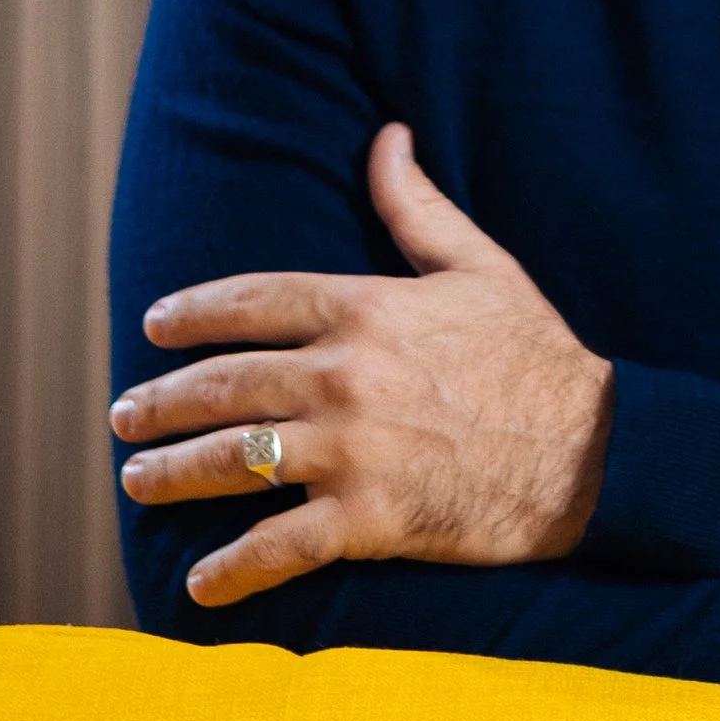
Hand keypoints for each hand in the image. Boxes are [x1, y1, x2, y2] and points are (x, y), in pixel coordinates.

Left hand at [109, 126, 614, 605]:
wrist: (595, 450)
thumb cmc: (536, 354)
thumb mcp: (479, 265)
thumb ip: (416, 206)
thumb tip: (385, 136)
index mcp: (366, 309)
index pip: (252, 302)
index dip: (193, 313)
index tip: (154, 326)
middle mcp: (345, 376)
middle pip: (223, 385)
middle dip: (160, 402)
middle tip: (124, 416)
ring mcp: (352, 451)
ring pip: (234, 460)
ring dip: (174, 474)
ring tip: (138, 481)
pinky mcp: (370, 519)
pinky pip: (280, 546)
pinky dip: (232, 570)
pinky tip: (199, 585)